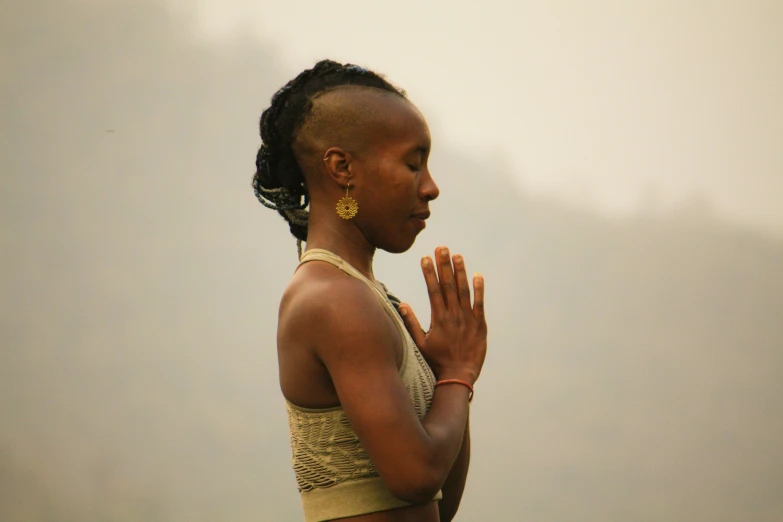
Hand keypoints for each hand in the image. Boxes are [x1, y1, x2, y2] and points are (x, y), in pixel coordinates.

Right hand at [399, 246, 486, 384]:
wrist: (458, 376)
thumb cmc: (437, 361)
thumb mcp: (420, 343)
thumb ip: (411, 323)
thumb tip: (402, 304)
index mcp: (438, 319)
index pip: (433, 290)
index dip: (429, 272)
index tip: (426, 258)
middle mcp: (453, 315)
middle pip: (448, 285)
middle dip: (444, 265)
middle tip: (442, 248)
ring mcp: (468, 319)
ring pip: (464, 291)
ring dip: (460, 272)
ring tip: (457, 255)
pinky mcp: (480, 324)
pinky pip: (480, 303)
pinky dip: (479, 289)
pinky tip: (477, 275)